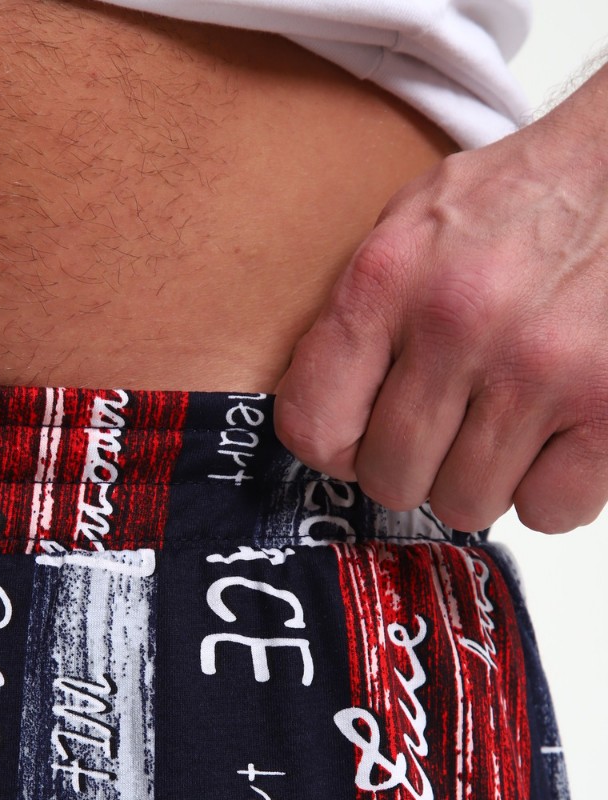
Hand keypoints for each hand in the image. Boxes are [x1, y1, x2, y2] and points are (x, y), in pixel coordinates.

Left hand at [274, 66, 607, 532]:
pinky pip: (548, 511)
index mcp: (388, 277)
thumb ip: (363, 314)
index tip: (365, 436)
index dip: (339, 447)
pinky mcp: (607, 406)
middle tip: (452, 424)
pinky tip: (560, 435)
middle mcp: (456, 323)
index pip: (312, 425)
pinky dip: (553, 488)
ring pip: (466, 504)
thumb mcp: (417, 220)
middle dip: (418, 466)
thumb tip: (326, 411)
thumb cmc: (530, 198)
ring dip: (486, 477)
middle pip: (391, 479)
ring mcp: (536, 369)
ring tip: (511, 419)